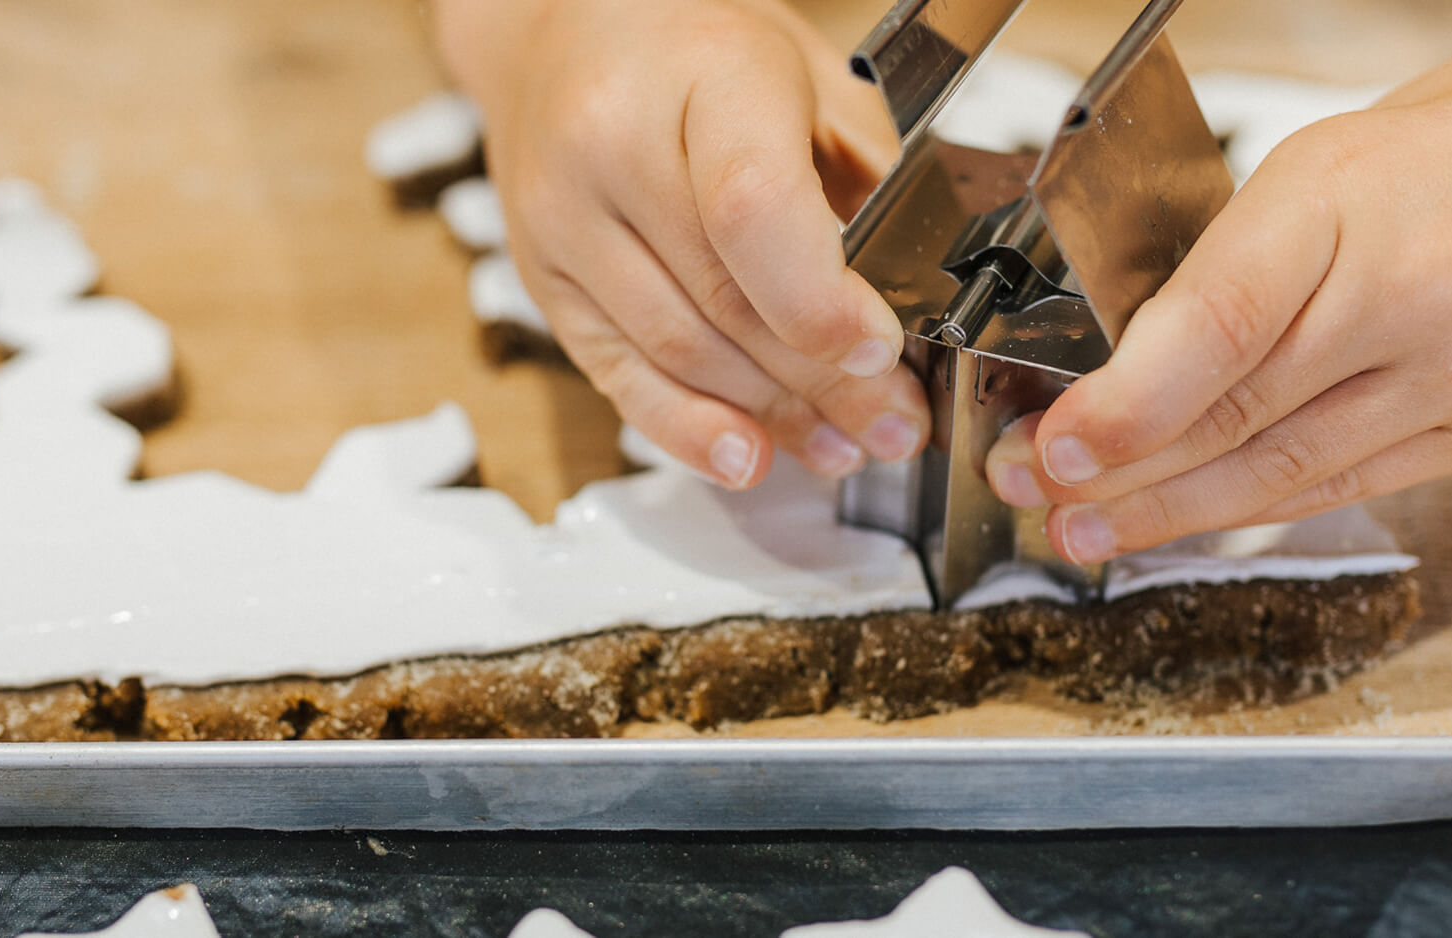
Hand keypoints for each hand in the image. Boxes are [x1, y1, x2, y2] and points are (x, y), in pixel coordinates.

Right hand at [433, 0, 926, 487]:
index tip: (880, 350)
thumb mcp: (806, 73)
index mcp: (698, 76)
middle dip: (822, 382)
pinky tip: (746, 457)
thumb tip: (910, 299)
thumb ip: (862, 175)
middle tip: (894, 423)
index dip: (820, 300)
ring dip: (770, 417)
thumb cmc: (697, 47)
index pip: (751, 209)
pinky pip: (617, 373)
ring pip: (677, 349)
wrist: (561, 27)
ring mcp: (562, 218)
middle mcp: (610, 147)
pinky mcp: (540, 275)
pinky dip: (687, 427)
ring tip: (842, 446)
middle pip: (724, 298)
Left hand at [983, 1, 1451, 564]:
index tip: (1051, 446)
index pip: (1222, 327)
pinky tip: (1191, 523)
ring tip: (1083, 533)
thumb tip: (1130, 360)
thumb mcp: (1325, 166)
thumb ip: (1235, 263)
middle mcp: (1416, 307)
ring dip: (1171, 512)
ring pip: (1290, 471)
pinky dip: (1260, 509)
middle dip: (1117, 471)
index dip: (1125, 405)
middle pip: (1241, 416)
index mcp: (1356, 210)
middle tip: (1027, 493)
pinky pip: (1354, 487)